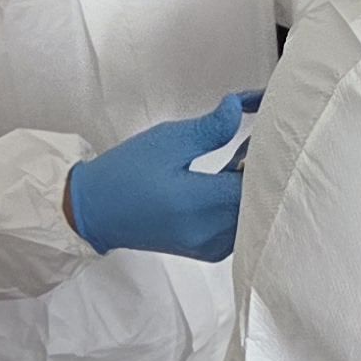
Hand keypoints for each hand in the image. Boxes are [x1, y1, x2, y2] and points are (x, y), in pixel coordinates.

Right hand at [66, 90, 261, 259]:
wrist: (95, 211)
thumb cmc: (127, 173)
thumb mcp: (168, 141)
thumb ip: (211, 128)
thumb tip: (240, 109)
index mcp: (200, 205)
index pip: (256, 182)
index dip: (266, 155)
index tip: (266, 131)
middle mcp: (210, 233)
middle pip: (259, 201)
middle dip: (262, 169)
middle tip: (257, 139)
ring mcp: (211, 246)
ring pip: (252, 215)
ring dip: (252, 186)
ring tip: (241, 155)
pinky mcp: (207, 251)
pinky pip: (239, 226)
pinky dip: (241, 202)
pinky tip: (229, 178)